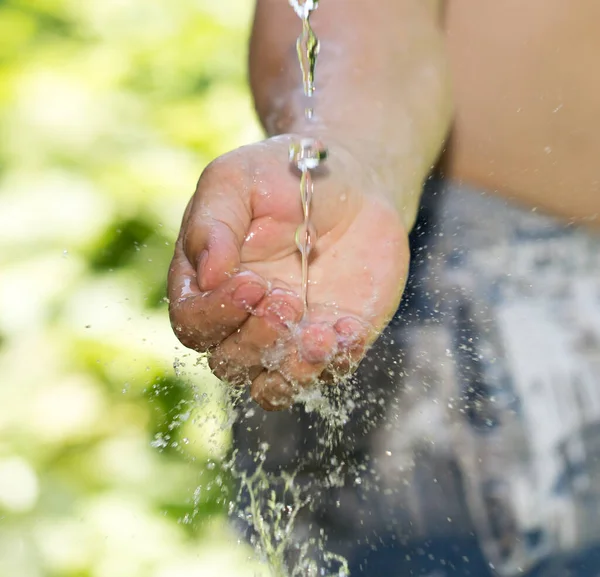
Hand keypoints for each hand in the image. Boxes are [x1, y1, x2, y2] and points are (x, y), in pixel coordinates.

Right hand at [168, 135, 408, 409]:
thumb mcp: (237, 180)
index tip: (251, 281)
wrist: (352, 184)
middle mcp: (243, 319)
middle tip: (287, 298)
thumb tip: (207, 275)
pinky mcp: (332, 340)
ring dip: (292, 370)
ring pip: (273, 384)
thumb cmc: (284, 178)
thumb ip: (213, 222)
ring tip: (320, 335)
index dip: (215, 314)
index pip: (192, 322)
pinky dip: (336, 363)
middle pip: (229, 361)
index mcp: (208, 284)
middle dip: (255, 339)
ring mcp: (288, 335)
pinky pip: (327, 373)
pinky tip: (349, 330)